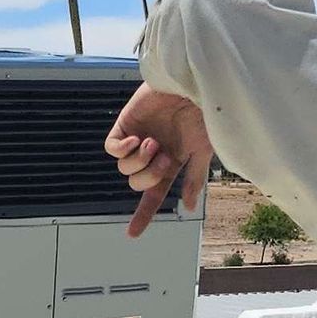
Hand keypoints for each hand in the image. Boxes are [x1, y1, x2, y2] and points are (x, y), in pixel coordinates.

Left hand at [105, 84, 213, 236]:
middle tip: (164, 158)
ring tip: (152, 142)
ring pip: (124, 168)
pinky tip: (135, 140)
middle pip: (138, 183)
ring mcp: (138, 138)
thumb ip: (194, 178)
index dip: (143, 214)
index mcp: (172, 162)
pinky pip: (112, 147)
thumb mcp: (204, 150)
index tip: (132, 234)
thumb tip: (188, 207)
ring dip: (139, 161)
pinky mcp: (125, 123)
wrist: (193, 83)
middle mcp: (153, 153)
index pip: (154, 194)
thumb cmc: (204, 113)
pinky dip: (121, 149)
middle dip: (149, 176)